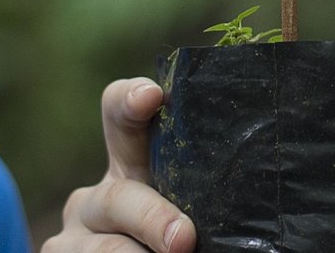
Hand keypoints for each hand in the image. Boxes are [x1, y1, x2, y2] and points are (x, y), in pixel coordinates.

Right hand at [40, 78, 195, 252]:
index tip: (151, 96)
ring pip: (100, 248)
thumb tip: (260, 203)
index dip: (129, 101)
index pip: (120, 117)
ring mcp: (74, 239)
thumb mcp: (195, 209)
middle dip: (151, 218)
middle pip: (116, 197)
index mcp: (132, 169)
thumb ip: (209, 198)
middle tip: (184, 240)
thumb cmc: (185, 236)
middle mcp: (96, 199)